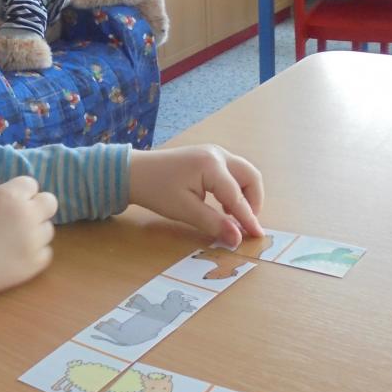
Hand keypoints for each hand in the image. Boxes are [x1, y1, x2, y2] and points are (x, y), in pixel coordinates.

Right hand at [0, 176, 57, 303]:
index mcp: (11, 196)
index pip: (30, 184)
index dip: (18, 190)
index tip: (6, 199)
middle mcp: (29, 216)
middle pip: (50, 202)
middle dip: (37, 204)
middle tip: (19, 214)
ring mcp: (35, 242)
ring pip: (48, 228)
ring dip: (35, 229)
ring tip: (15, 237)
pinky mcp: (36, 264)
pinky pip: (45, 251)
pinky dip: (35, 251)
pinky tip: (17, 253)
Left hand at [128, 145, 262, 247]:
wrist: (134, 172)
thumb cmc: (156, 190)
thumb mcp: (185, 211)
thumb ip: (214, 223)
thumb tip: (237, 239)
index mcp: (212, 166)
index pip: (237, 197)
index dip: (248, 218)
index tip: (257, 236)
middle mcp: (217, 154)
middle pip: (250, 177)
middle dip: (253, 201)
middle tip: (246, 223)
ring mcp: (214, 152)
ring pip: (243, 173)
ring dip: (245, 194)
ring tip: (233, 216)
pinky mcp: (208, 156)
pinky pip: (232, 172)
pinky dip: (235, 188)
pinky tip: (223, 205)